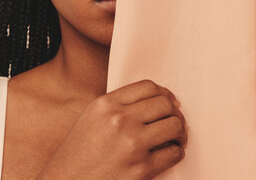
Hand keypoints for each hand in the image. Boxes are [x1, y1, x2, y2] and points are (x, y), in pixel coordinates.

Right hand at [35, 79, 187, 179]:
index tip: (169, 101)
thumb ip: (116, 107)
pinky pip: (174, 152)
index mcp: (105, 105)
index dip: (164, 93)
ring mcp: (132, 143)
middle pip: (164, 103)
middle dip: (174, 112)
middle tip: (175, 121)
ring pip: (174, 125)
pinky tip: (168, 154)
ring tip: (174, 138)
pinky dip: (176, 152)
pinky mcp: (142, 168)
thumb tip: (151, 103)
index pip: (147, 86)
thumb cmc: (76, 156)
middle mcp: (119, 120)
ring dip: (179, 132)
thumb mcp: (90, 120)